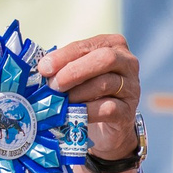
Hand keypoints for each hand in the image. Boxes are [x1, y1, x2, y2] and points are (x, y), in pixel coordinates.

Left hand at [40, 32, 140, 165]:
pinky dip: (86, 111)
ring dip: (77, 93)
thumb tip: (41, 68)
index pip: (87, 46)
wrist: (106, 127)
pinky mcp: (128, 111)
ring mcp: (131, 87)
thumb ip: (63, 67)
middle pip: (104, 59)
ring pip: (105, 83)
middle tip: (53, 85)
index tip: (44, 68)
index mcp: (113, 45)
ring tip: (60, 101)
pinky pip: (108, 108)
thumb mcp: (77, 75)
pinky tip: (72, 114)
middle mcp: (127, 62)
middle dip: (75, 71)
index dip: (64, 56)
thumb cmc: (88, 93)